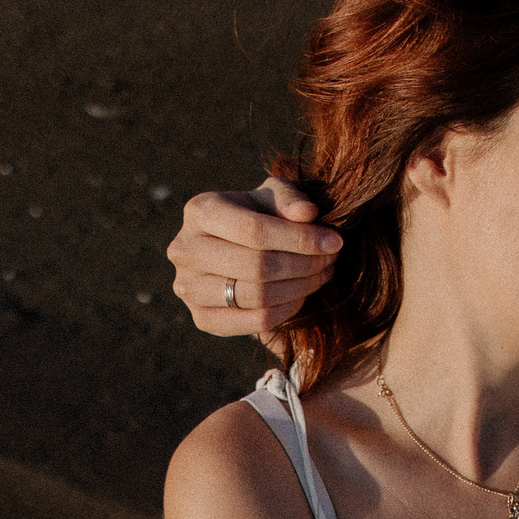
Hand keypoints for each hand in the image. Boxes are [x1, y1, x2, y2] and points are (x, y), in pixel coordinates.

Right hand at [164, 178, 341, 337]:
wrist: (234, 247)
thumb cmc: (259, 215)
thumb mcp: (273, 197)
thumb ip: (290, 199)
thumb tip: (308, 214)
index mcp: (199, 210)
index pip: (252, 231)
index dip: (298, 238)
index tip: (334, 242)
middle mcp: (183, 250)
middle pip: (256, 266)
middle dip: (304, 264)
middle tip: (330, 260)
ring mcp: (188, 288)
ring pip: (257, 296)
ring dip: (300, 287)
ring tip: (321, 274)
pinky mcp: (202, 319)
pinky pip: (255, 321)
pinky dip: (287, 310)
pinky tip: (302, 294)